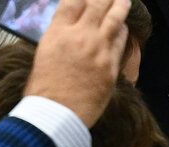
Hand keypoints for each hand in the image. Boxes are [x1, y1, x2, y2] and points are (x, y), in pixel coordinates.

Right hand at [24, 0, 131, 126]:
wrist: (56, 114)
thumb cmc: (44, 89)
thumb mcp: (44, 54)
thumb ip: (59, 37)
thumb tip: (67, 30)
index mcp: (58, 32)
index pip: (74, 1)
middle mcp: (80, 36)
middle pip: (97, 4)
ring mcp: (98, 50)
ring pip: (114, 19)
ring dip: (120, 6)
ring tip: (124, 0)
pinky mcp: (111, 66)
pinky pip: (120, 42)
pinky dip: (122, 31)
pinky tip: (122, 28)